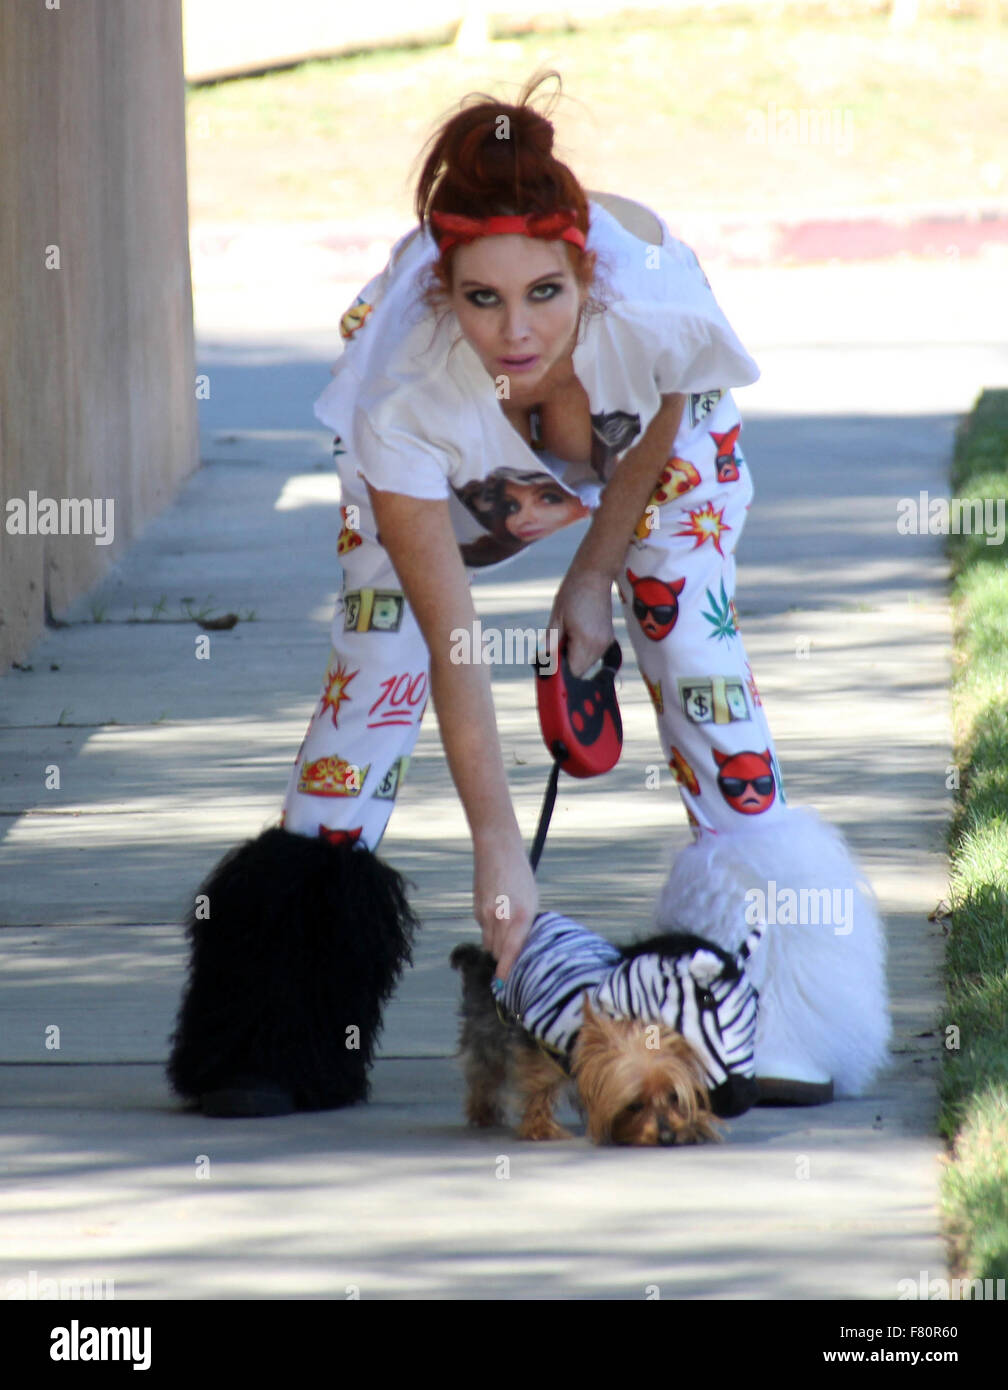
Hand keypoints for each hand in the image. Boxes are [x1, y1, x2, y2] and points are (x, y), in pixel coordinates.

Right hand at [473, 830, 538, 979]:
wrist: (497, 851)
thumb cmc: (521, 877)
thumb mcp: (532, 901)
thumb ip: (526, 925)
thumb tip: (520, 949)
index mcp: (521, 917)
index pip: (512, 954)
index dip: (506, 973)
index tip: (503, 987)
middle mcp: (502, 919)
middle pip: (499, 953)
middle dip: (504, 959)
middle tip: (512, 960)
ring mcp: (486, 915)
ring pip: (489, 944)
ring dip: (496, 945)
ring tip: (506, 932)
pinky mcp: (476, 910)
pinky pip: (483, 930)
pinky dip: (490, 929)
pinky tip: (497, 913)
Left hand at [547, 563, 615, 678]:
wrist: (594, 575)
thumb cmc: (572, 593)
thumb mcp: (556, 619)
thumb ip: (550, 645)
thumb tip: (543, 665)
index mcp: (586, 641)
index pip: (573, 673)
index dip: (560, 672)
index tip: (550, 664)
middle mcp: (599, 646)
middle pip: (580, 671)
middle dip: (566, 665)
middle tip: (556, 646)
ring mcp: (606, 643)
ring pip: (586, 664)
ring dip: (574, 657)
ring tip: (568, 635)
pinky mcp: (608, 639)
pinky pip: (593, 655)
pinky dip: (582, 651)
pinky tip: (576, 633)